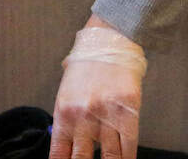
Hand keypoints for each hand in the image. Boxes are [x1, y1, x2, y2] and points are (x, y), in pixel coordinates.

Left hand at [50, 18, 146, 158]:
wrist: (109, 39)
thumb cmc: (87, 63)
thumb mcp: (66, 91)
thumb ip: (67, 118)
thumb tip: (67, 145)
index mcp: (63, 113)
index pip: (59, 154)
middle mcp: (83, 117)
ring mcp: (106, 115)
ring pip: (110, 157)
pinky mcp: (128, 111)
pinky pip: (129, 145)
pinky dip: (128, 158)